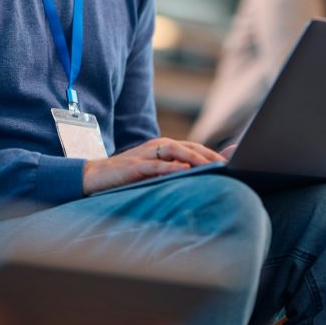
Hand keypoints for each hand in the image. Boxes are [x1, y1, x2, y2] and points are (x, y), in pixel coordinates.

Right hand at [82, 138, 225, 195]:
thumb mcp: (152, 174)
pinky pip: (155, 165)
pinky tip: (184, 171)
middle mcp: (155, 147)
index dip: (211, 154)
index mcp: (162, 148)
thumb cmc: (125, 177)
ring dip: (194, 158)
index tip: (231, 162)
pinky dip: (170, 167)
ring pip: (174, 151)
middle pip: (187, 146)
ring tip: (212, 165)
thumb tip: (195, 179)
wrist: (94, 176)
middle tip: (228, 165)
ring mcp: (144, 155)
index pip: (192, 148)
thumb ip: (172, 172)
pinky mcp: (134, 165)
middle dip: (209, 155)